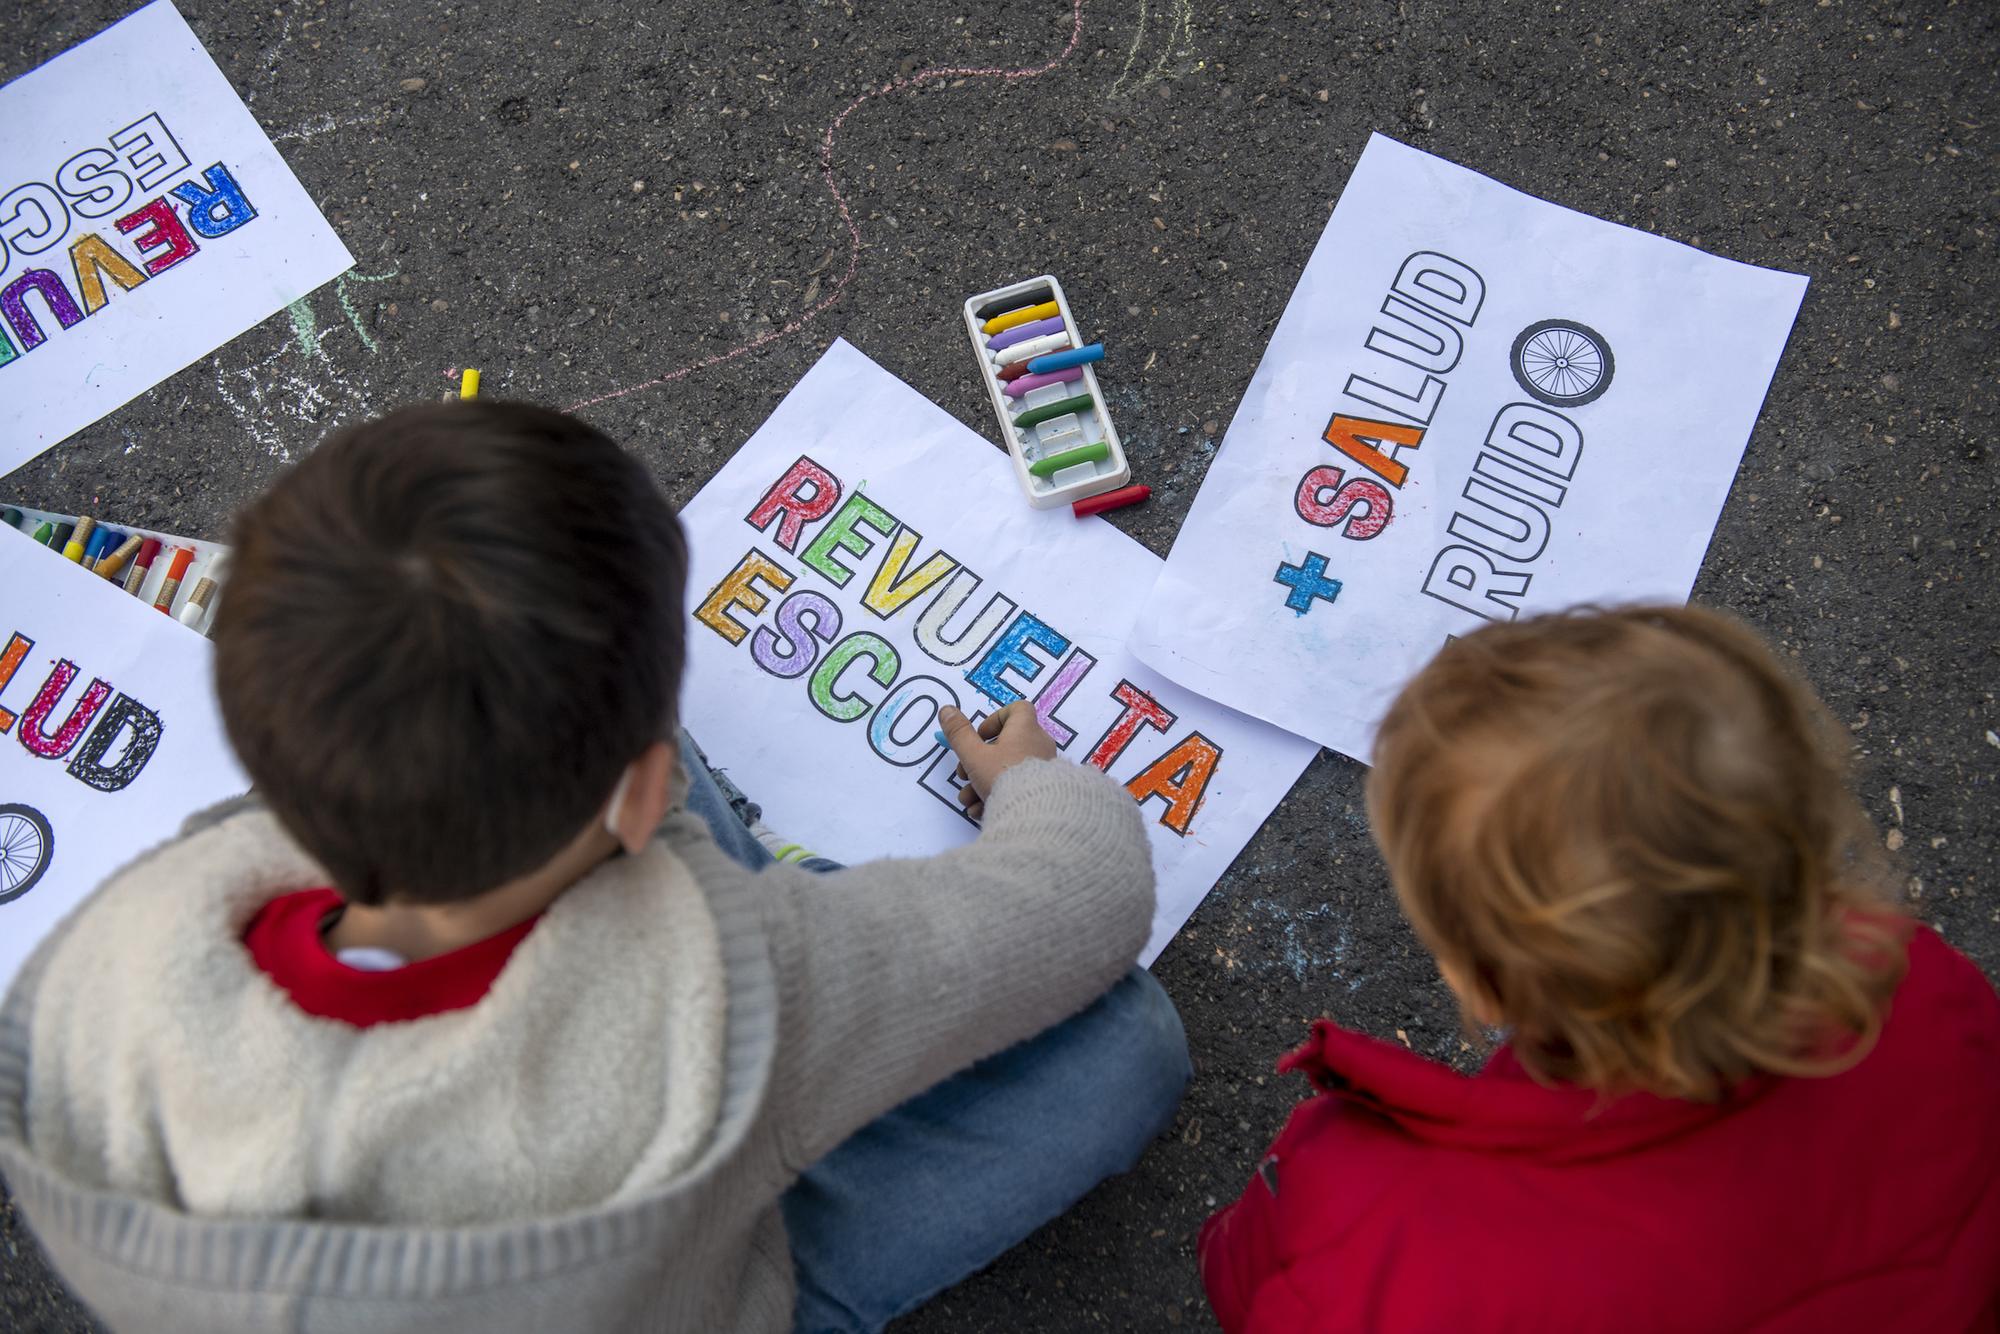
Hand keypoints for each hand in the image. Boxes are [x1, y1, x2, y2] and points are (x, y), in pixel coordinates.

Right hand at [940, 701, 1058, 820]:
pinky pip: (1017, 788)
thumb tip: (947, 710)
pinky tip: (982, 810)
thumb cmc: (1002, 776)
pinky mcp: (1043, 791)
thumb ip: (959, 734)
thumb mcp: (974, 755)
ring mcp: (1043, 770)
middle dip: (977, 762)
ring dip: (981, 783)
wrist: (1033, 815)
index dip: (995, 719)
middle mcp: (1038, 746)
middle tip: (963, 775)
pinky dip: (998, 796)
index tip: (979, 737)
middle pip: (1004, 745)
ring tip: (969, 799)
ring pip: (1007, 771)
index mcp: (1026, 730)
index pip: (1017, 710)